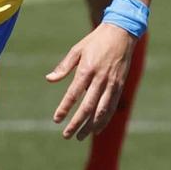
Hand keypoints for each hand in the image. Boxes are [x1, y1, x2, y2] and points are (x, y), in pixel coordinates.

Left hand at [47, 23, 136, 140]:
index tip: (56, 119)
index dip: (64, 108)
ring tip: (80, 136)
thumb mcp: (76, 50)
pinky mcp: (119, 86)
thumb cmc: (95, 41)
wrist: (121, 33)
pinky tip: (96, 129)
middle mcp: (100, 79)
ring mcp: (112, 84)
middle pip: (87, 107)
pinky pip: (111, 107)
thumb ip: (63, 67)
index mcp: (86, 69)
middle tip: (66, 135)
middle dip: (76, 123)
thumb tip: (49, 80)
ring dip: (90, 126)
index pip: (73, 94)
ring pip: (101, 111)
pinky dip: (104, 120)